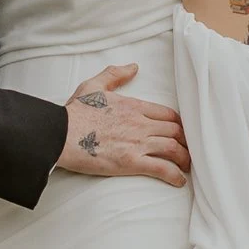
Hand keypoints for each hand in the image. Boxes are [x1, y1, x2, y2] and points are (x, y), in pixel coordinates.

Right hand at [59, 62, 189, 185]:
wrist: (61, 133)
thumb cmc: (74, 113)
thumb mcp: (93, 85)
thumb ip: (114, 74)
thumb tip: (133, 67)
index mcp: (134, 106)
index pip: (167, 114)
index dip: (178, 124)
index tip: (180, 132)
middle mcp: (140, 123)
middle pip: (175, 131)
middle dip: (185, 142)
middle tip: (187, 151)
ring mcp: (138, 143)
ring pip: (174, 148)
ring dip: (184, 159)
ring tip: (186, 167)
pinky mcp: (132, 162)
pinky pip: (162, 168)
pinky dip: (174, 175)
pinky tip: (179, 180)